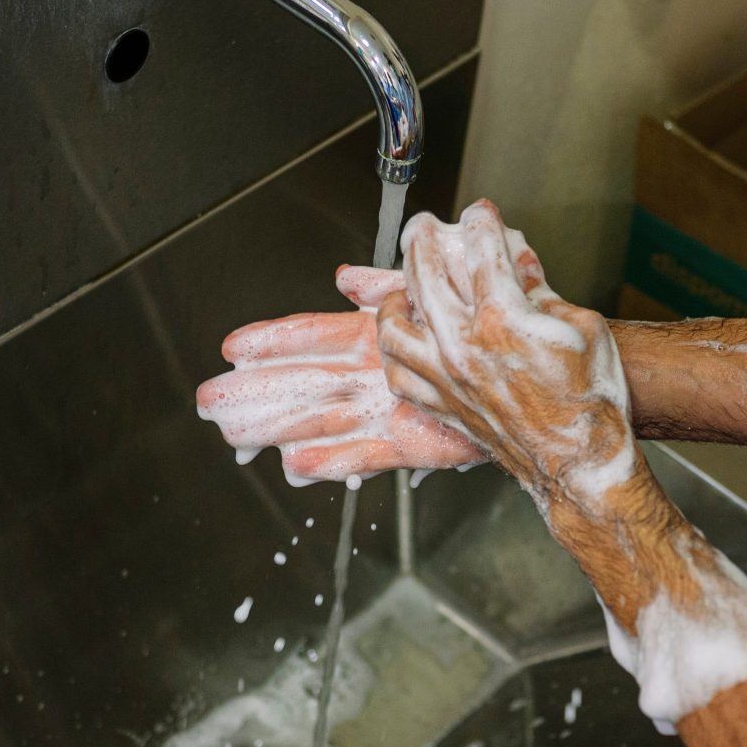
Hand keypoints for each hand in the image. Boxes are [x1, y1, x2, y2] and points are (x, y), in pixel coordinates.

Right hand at [196, 265, 485, 484]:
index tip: (234, 347)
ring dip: (277, 427)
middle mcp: (375, 377)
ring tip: (235, 436)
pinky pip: (365, 455)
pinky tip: (296, 467)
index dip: (274, 341)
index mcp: (377, 340)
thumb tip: (343, 278)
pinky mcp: (413, 445)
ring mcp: (388, 412)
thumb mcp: (436, 291)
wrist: (536, 374)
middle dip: (257, 392)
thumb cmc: (493, 328)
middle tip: (210, 400)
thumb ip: (390, 286)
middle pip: (304, 383)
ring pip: (322, 420)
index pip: (314, 337)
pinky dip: (332, 462)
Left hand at [375, 200, 643, 520]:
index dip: (481, 222)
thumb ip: (542, 293)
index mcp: (504, 320)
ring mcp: (448, 379)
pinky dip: (396, 353)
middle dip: (423, 240)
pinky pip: (401, 376)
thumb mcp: (583, 328)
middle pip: (425, 276)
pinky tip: (404, 342)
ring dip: (393, 300)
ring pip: (394, 329)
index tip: (480, 212)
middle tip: (423, 226)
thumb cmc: (591, 399)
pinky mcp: (444, 407)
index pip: (482, 251)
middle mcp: (465, 347)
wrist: (582, 462)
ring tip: (401, 288)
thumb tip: (520, 269)